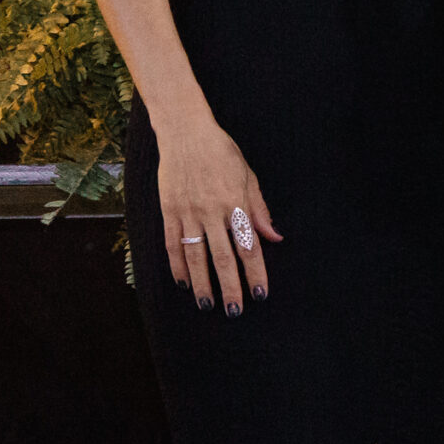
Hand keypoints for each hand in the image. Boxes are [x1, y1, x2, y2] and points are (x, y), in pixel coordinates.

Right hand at [156, 116, 281, 314]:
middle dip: (230, 287)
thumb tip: (275, 237)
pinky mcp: (168, 210)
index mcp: (235, 202)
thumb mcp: (248, 176)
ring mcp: (187, 211)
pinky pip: (172, 244)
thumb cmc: (222, 152)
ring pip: (195, 256)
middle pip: (222, 257)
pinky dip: (177, 265)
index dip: (255, 272)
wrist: (185, 132)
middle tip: (234, 311)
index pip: (249, 246)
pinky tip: (183, 282)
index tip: (260, 294)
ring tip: (208, 304)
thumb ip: (259, 210)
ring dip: (202, 283)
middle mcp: (211, 210)